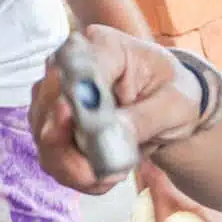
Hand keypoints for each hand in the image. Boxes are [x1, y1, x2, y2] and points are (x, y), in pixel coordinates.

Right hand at [30, 25, 203, 193]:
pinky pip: (52, 157)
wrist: (168, 104)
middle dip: (73, 149)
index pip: (77, 72)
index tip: (77, 123)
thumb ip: (143, 118)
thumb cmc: (173, 92)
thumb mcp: (175, 104)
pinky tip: (104, 175)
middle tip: (105, 174)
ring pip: (47, 139)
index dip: (74, 100)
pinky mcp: (51, 124)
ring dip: (76, 167)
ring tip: (113, 175)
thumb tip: (111, 133)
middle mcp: (70, 67)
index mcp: (103, 47)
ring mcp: (55, 96)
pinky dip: (76, 173)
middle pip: (50, 108)